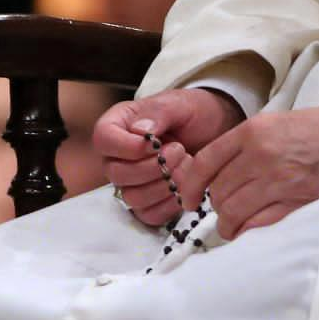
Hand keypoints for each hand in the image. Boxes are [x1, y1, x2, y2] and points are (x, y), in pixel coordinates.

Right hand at [93, 88, 243, 225]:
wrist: (215, 131)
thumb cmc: (193, 113)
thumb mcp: (179, 104)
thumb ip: (159, 112)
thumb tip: (140, 131)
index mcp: (118, 126)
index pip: (103, 139)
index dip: (127, 146)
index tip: (155, 143)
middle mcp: (119, 156)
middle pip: (116, 174)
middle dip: (153, 166)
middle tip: (179, 150)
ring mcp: (132, 182)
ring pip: (133, 197)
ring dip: (164, 184)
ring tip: (186, 164)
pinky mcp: (149, 202)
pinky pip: (149, 214)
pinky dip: (170, 203)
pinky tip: (186, 187)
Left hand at [179, 105, 318, 239]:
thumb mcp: (276, 123)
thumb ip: (246, 145)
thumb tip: (221, 174)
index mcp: (252, 131)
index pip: (205, 161)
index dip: (190, 185)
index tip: (189, 198)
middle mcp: (259, 155)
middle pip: (217, 190)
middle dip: (216, 205)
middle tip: (224, 210)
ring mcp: (276, 180)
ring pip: (231, 211)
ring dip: (228, 223)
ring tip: (234, 225)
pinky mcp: (294, 202)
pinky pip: (256, 224)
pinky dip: (247, 231)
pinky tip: (250, 230)